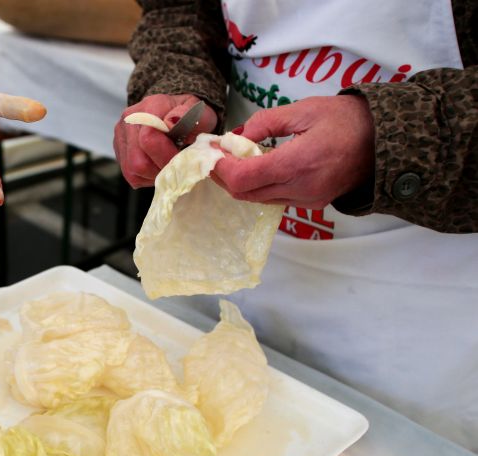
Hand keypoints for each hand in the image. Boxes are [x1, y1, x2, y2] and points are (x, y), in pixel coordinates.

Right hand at [114, 94, 216, 187]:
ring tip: (167, 166)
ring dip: (153, 175)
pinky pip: (130, 175)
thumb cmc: (189, 118)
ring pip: (132, 170)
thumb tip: (171, 122)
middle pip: (138, 160)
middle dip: (160, 168)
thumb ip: (192, 117)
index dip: (167, 155)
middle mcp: (130, 119)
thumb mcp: (200, 114)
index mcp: (151, 106)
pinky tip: (158, 166)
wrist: (175, 115)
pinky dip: (146, 177)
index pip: (148, 137)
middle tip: (176, 166)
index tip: (182, 157)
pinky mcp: (119, 150)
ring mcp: (121, 135)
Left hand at [213, 95, 374, 207]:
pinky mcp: (313, 203)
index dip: (220, 168)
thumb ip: (264, 122)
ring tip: (233, 159)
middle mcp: (300, 188)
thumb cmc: (347, 119)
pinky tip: (257, 167)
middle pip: (244, 194)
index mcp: (297, 164)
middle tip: (216, 155)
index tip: (212, 152)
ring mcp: (307, 199)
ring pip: (258, 199)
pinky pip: (274, 199)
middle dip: (224, 176)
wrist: (386, 140)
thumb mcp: (304, 110)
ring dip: (240, 182)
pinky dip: (259, 186)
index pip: (242, 178)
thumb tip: (235, 136)